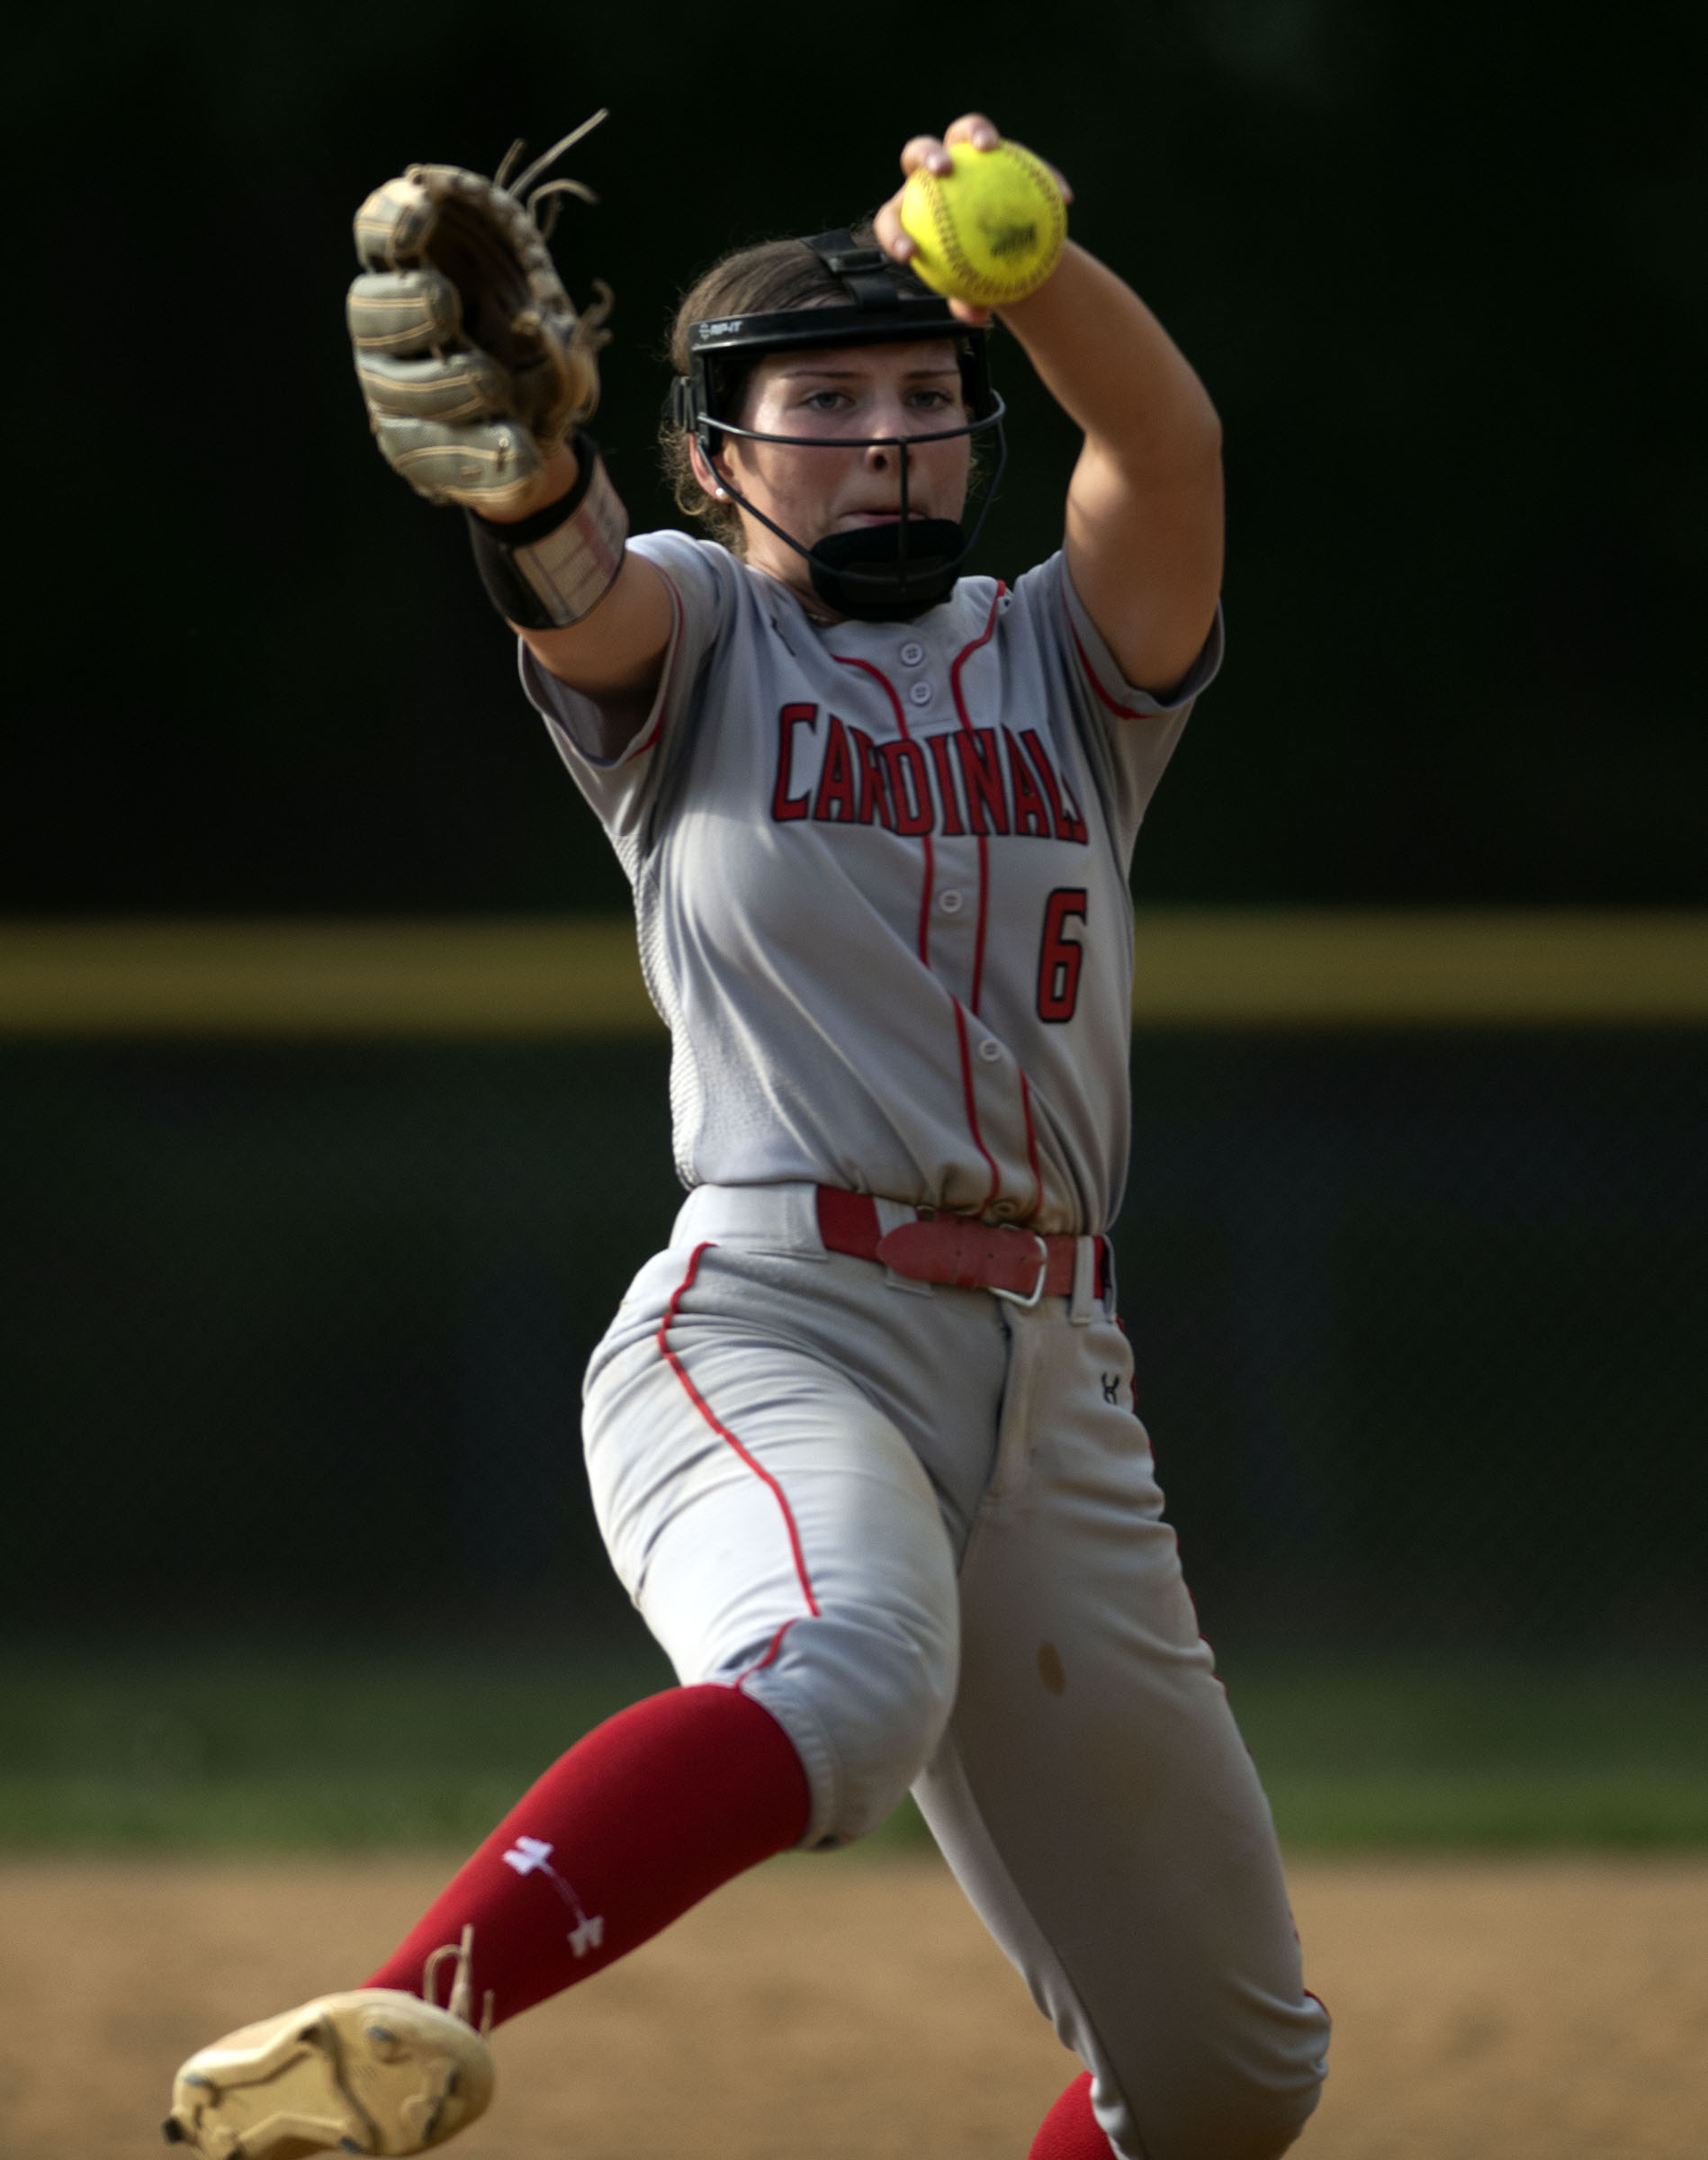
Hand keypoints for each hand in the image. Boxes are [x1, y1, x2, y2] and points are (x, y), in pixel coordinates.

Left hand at [872, 113, 1073, 323]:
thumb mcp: (974, 293)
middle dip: (927, 156)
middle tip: (945, 171)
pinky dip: (1042, 174)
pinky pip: (1019, 155)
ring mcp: (962, 155)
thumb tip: (978, 315)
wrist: (1000, 251)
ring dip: (974, 132)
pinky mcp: (995, 150)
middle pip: (916, 152)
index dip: (894, 233)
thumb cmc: (978, 276)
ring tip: (990, 148)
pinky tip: (1063, 196)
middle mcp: (929, 177)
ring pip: (962, 133)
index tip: (911, 255)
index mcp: (910, 212)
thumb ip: (969, 301)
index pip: (891, 219)